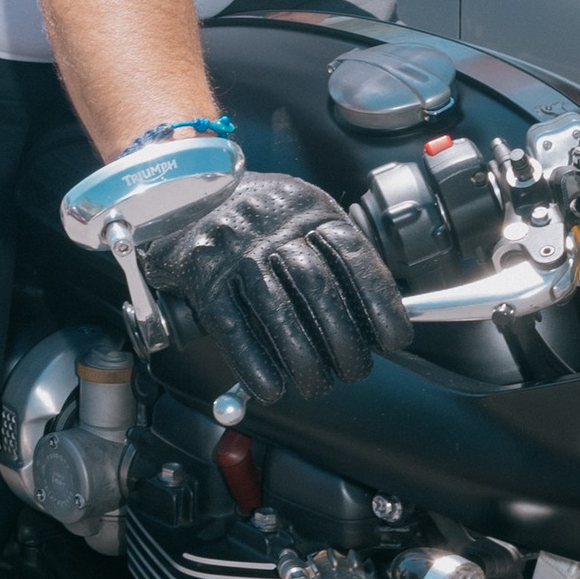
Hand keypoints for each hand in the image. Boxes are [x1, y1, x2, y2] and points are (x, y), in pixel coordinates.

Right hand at [148, 173, 408, 403]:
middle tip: (355, 370)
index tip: (395, 340)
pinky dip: (253, 363)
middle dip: (343, 340)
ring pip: (276, 310)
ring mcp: (234, 250)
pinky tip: (271, 387)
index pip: (352, 255)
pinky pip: (231, 326)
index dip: (379, 301)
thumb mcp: (303, 214)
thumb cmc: (258, 215)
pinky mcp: (202, 276)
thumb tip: (377, 315)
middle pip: (316, 287)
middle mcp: (271, 225)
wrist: (184, 191)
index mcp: (307, 208)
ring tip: (317, 384)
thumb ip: (337, 255)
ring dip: (302, 357)